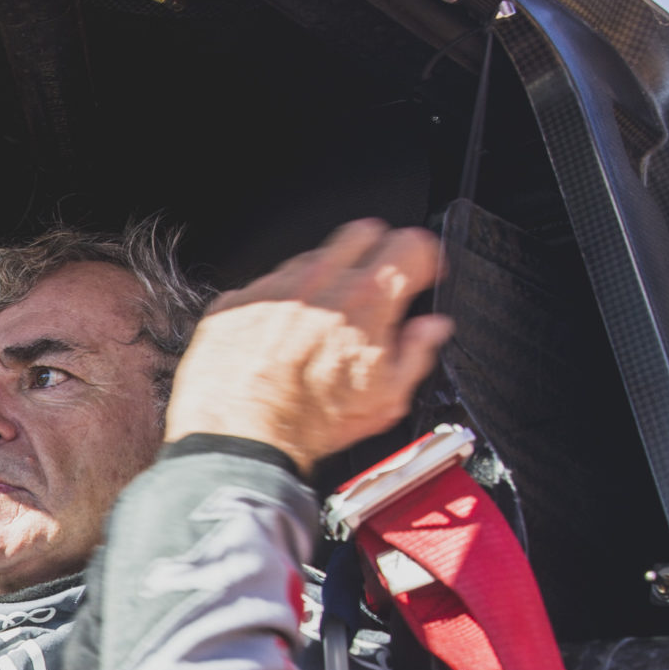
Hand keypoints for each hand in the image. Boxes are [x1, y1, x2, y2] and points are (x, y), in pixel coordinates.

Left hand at [164, 219, 454, 473]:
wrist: (239, 437)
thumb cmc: (307, 424)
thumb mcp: (386, 399)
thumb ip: (417, 352)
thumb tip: (431, 329)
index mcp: (367, 299)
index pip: (412, 244)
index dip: (427, 256)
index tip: (425, 272)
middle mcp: (319, 281)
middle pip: (362, 232)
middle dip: (378, 250)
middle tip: (379, 283)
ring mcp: (274, 287)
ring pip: (312, 259)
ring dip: (326, 280)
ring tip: (324, 325)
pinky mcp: (237, 302)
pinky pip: (267, 287)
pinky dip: (281, 303)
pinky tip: (282, 337)